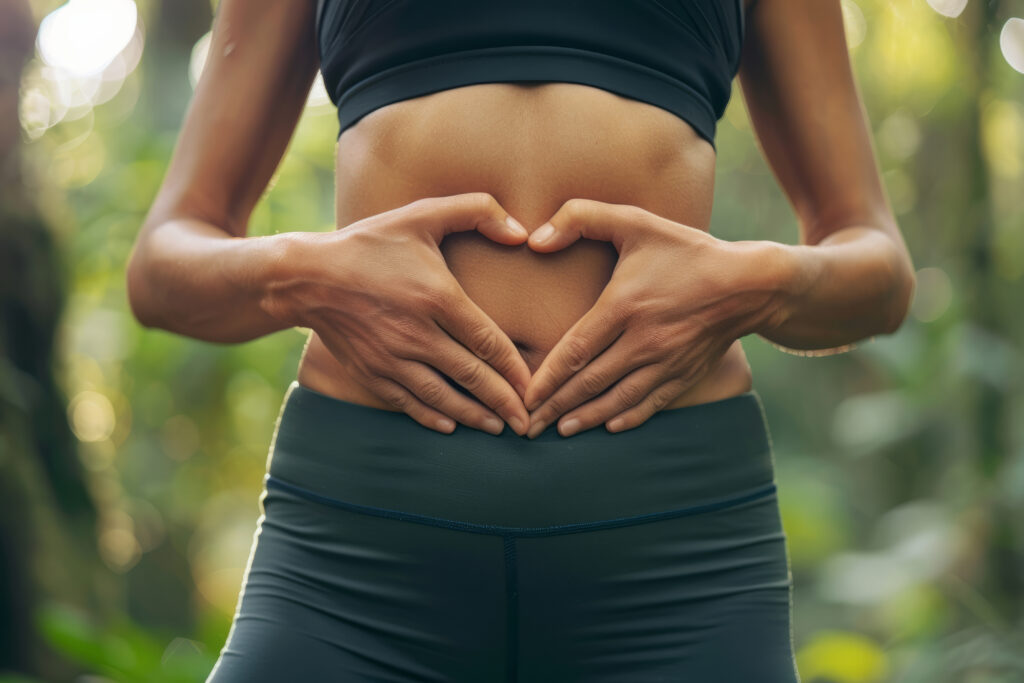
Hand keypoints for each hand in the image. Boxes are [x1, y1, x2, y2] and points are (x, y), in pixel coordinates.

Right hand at [265, 192, 532, 435]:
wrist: (306, 276)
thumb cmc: (370, 244)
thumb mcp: (422, 214)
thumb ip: (477, 210)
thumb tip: (522, 232)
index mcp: (437, 298)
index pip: (488, 342)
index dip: (515, 369)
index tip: (534, 387)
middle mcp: (417, 334)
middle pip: (472, 377)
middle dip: (504, 403)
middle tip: (527, 422)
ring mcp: (392, 358)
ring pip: (443, 398)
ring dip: (474, 416)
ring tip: (498, 428)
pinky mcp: (371, 373)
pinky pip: (409, 403)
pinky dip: (433, 417)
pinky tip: (451, 425)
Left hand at [522, 198, 788, 437]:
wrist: (750, 284)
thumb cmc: (686, 251)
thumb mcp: (635, 221)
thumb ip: (581, 217)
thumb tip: (534, 239)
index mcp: (625, 306)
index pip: (576, 350)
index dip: (547, 377)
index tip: (525, 396)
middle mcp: (644, 341)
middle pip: (590, 382)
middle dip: (556, 406)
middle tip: (528, 425)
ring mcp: (666, 362)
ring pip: (617, 399)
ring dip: (586, 417)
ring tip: (560, 430)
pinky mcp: (685, 374)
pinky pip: (650, 403)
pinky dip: (627, 417)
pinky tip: (609, 427)